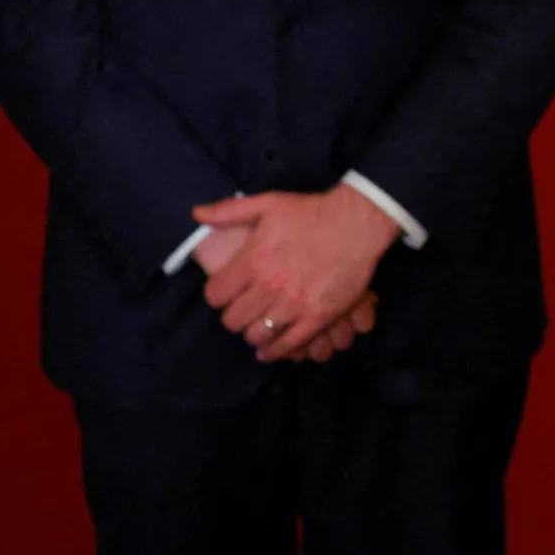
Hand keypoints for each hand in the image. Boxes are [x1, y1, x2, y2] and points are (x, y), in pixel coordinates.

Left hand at [195, 183, 399, 361]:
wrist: (357, 224)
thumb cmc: (311, 213)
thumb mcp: (268, 203)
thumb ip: (230, 211)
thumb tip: (196, 214)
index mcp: (253, 261)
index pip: (216, 295)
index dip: (218, 295)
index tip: (227, 293)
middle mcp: (270, 286)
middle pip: (233, 320)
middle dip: (234, 316)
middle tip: (244, 310)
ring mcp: (294, 304)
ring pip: (258, 335)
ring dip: (254, 333)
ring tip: (259, 326)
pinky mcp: (318, 316)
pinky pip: (288, 344)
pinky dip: (276, 351)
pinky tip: (270, 350)